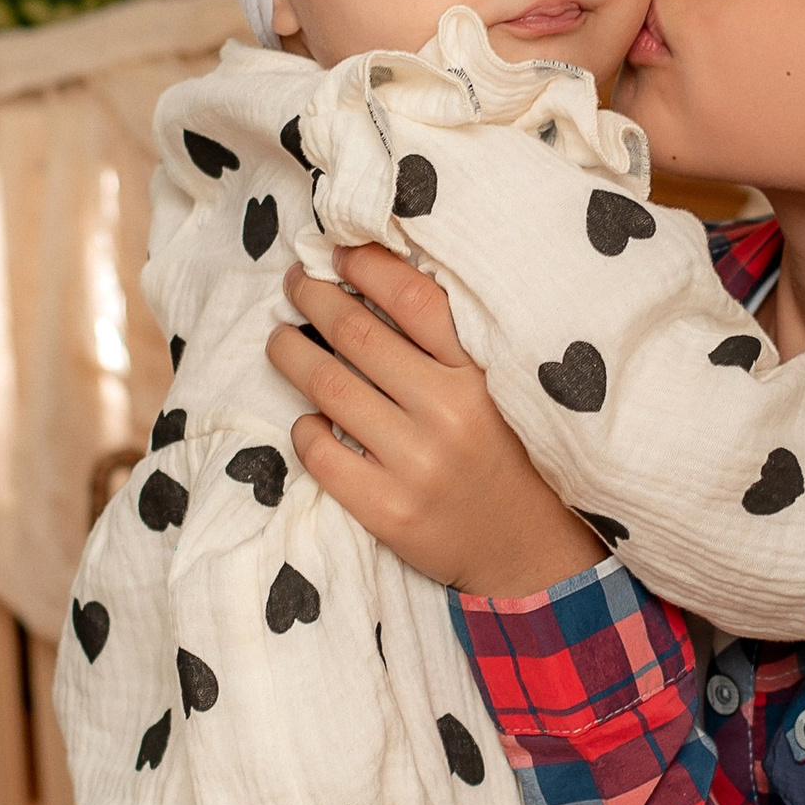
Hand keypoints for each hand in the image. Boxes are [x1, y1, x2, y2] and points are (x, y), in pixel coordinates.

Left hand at [267, 246, 602, 598]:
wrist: (524, 550)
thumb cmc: (502, 455)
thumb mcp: (496, 391)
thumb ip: (449, 346)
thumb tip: (373, 281)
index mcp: (481, 376)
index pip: (413, 299)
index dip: (366, 266)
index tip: (338, 254)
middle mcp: (449, 415)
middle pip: (356, 334)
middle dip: (314, 298)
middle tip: (296, 283)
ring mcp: (416, 465)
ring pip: (327, 387)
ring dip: (291, 352)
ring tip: (281, 338)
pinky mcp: (387, 510)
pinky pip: (319, 450)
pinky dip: (305, 426)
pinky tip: (310, 417)